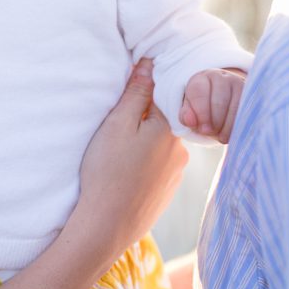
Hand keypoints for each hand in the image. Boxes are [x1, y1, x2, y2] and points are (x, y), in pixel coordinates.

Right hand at [73, 58, 187, 258]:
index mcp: (170, 128)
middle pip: (165, 119)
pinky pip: (159, 165)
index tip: (131, 86)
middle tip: (118, 121)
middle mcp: (181, 150)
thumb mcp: (117, 123)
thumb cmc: (107, 171)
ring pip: (161, 143)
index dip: (148, 86)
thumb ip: (136, 92)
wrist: (107, 226)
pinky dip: (145, 162)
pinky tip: (126, 170)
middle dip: (145, 115)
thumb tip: (150, 63)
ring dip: (145, 140)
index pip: (167, 94)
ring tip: (119, 150)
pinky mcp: (167, 191)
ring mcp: (176, 173)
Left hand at [180, 68, 245, 142]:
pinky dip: (240, 126)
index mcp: (202, 78)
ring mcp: (238, 83)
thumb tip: (190, 121)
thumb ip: (186, 115)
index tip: (202, 130)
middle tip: (211, 133)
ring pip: (235, 108)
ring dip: (228, 127)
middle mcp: (221, 77)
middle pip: (219, 101)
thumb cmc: (201, 106)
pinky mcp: (250, 94)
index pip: (199, 93)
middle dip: (215, 122)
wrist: (221, 98)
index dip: (201, 114)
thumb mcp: (190, 109)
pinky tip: (233, 133)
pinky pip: (247, 112)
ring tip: (221, 136)